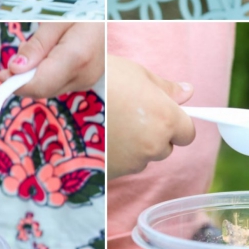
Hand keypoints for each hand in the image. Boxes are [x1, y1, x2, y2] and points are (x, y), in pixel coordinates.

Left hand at [0, 22, 104, 96]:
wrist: (113, 13)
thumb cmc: (85, 10)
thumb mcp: (57, 19)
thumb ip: (37, 45)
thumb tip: (15, 69)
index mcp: (77, 57)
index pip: (39, 84)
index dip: (15, 84)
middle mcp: (84, 75)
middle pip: (42, 90)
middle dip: (22, 79)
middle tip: (12, 60)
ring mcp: (87, 81)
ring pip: (48, 88)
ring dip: (33, 75)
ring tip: (35, 51)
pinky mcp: (86, 81)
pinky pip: (58, 84)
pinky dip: (46, 74)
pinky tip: (48, 56)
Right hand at [107, 55, 195, 178]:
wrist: (60, 104)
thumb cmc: (100, 81)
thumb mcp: (136, 74)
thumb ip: (166, 88)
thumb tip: (188, 92)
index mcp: (165, 119)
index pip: (187, 133)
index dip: (176, 124)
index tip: (162, 116)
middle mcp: (153, 145)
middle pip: (165, 147)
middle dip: (153, 135)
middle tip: (130, 116)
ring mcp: (132, 163)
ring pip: (142, 158)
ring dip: (134, 147)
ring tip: (110, 125)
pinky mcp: (113, 174)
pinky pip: (122, 167)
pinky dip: (115, 156)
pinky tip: (100, 139)